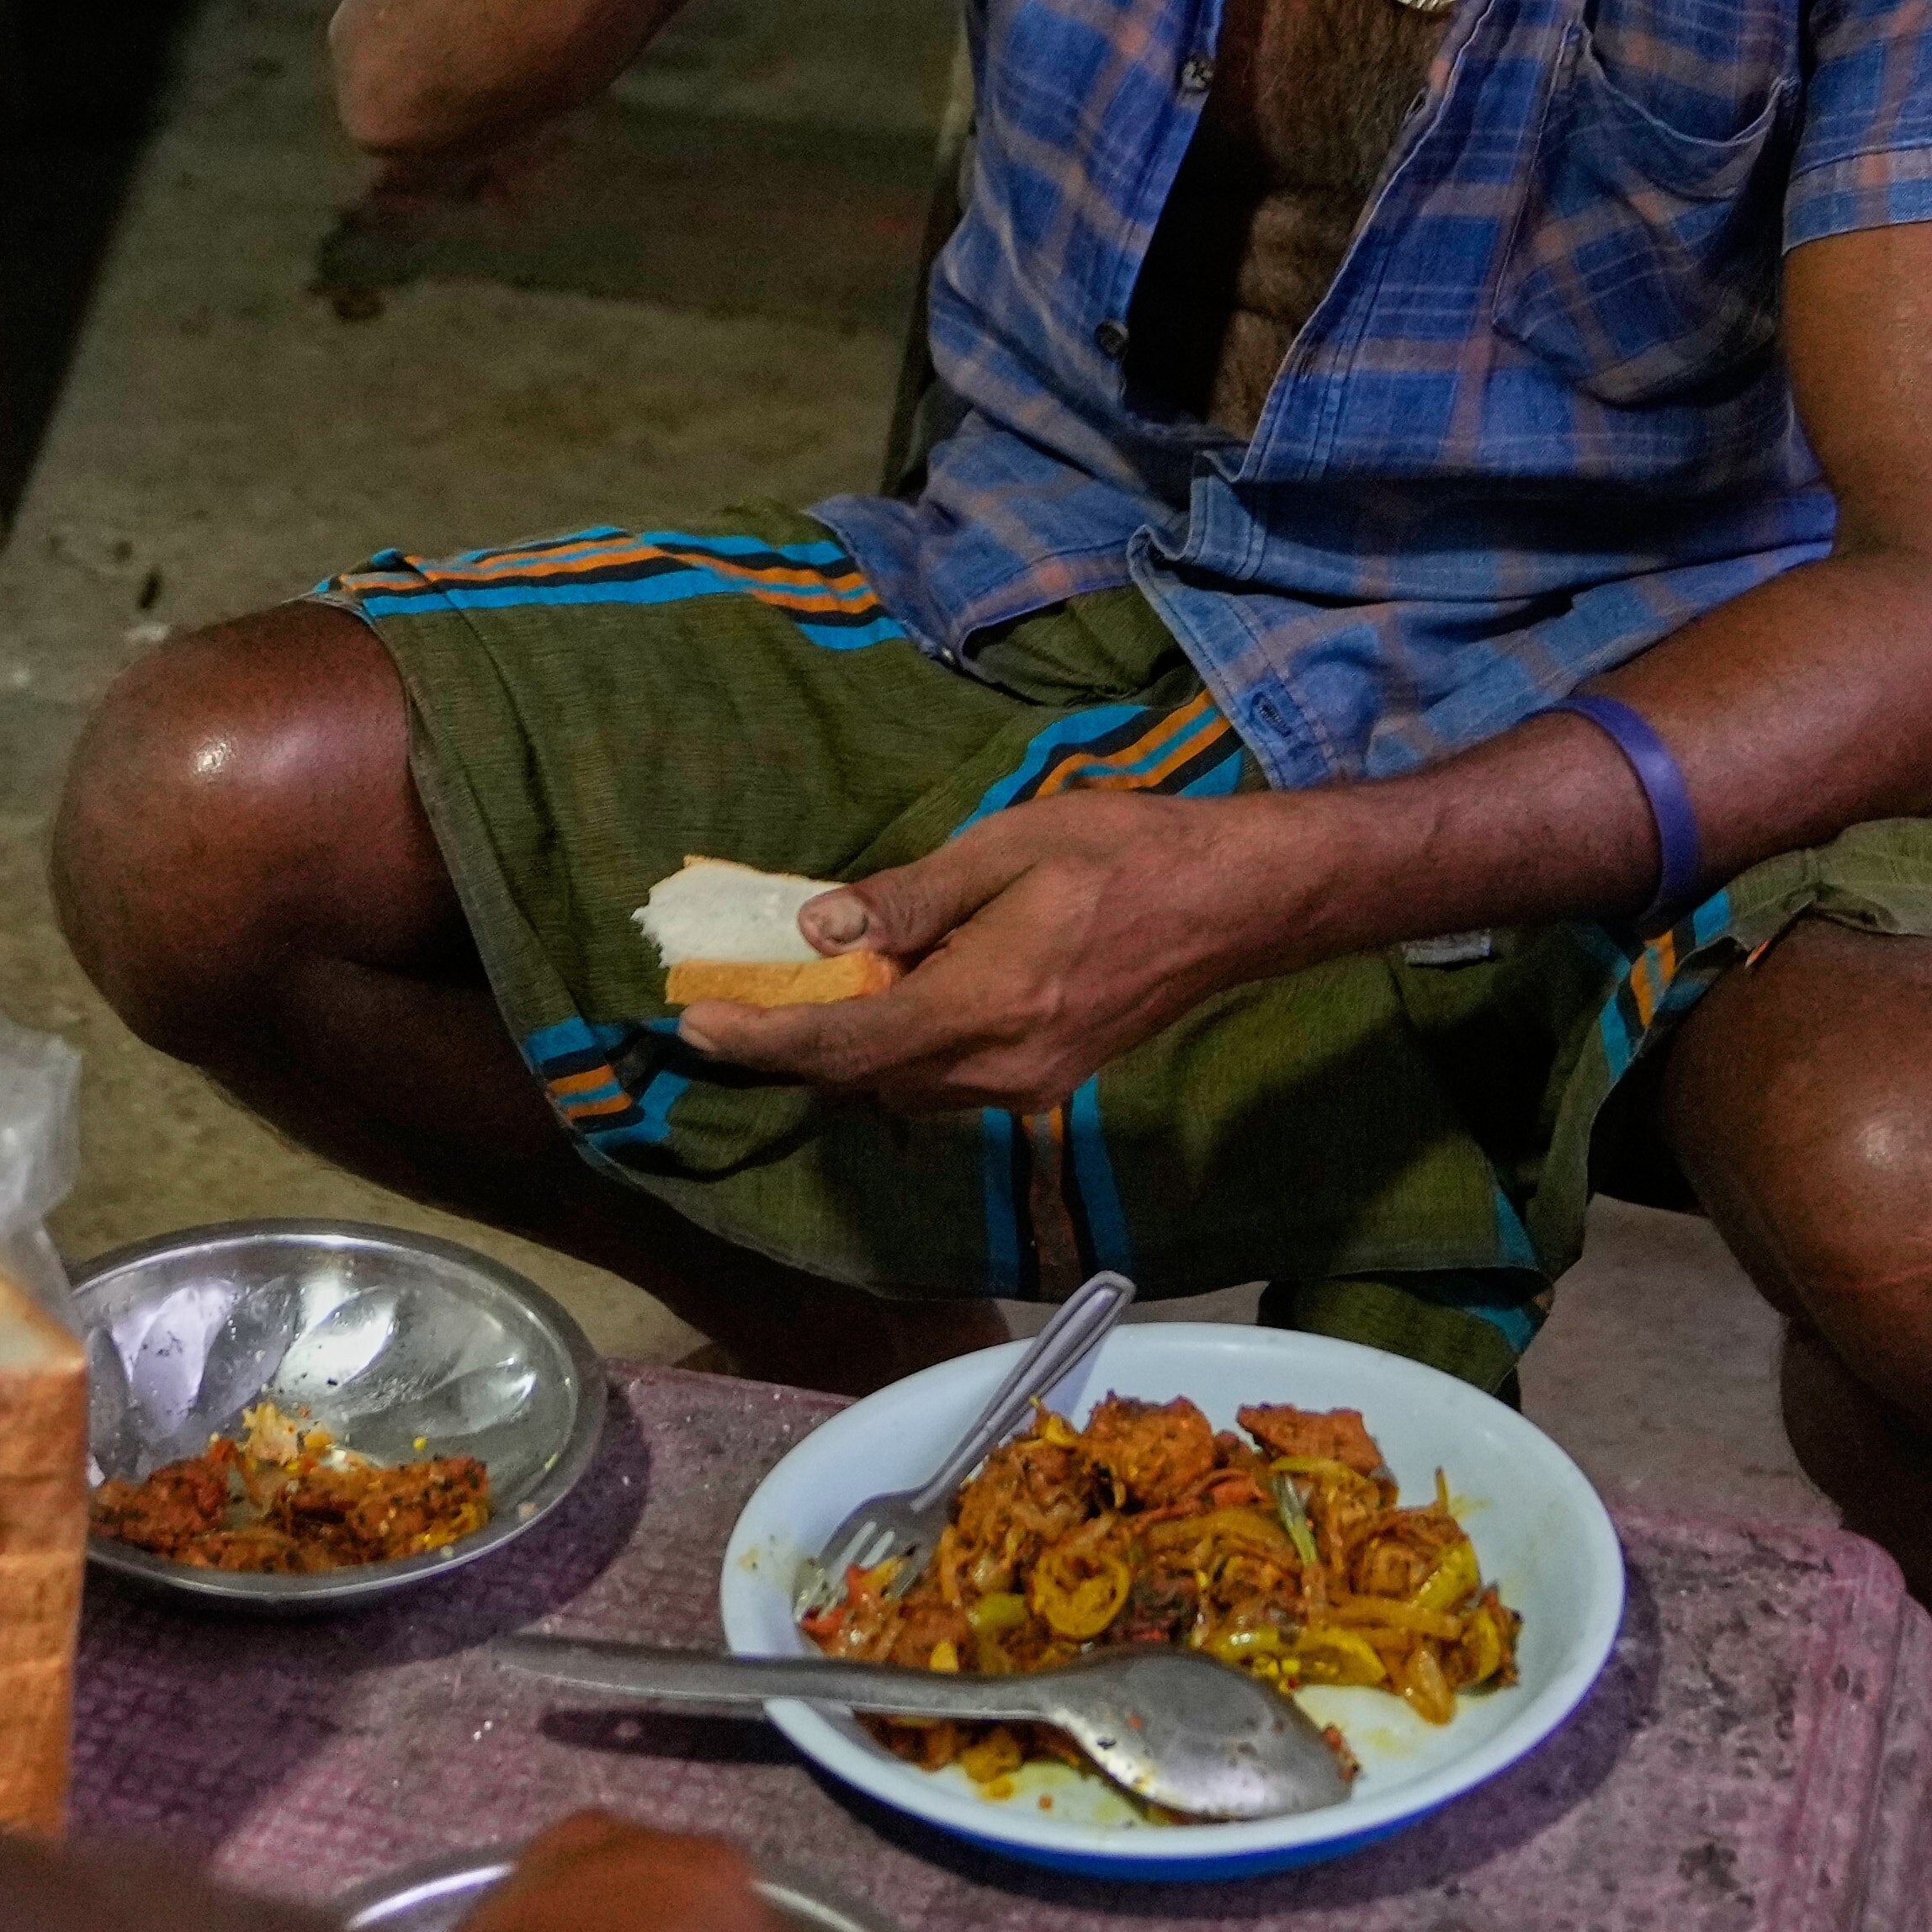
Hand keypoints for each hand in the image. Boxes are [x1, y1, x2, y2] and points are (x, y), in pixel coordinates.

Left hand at [668, 791, 1325, 1120]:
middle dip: (795, 1049)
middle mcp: (1000, 1067)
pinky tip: (893, 996)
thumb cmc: (1124, 852)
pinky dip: (902, 1048)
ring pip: (906, 1085)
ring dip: (849, 1052)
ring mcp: (1029, 1084)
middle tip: (737, 1003)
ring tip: (803, 996)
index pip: (846, 1047)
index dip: (763, 1042)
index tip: (696, 1027)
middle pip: (866, 1079)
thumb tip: (817, 934)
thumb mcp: (1009, 846)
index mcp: (984, 1004)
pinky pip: (948, 1080)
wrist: (1235, 902)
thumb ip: (911, 896)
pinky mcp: (1049, 1079)